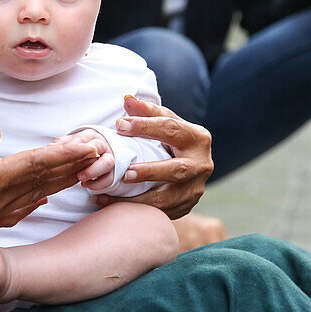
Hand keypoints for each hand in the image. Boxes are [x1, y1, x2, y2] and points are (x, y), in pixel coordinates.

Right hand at [0, 122, 98, 262]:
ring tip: (87, 169)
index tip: (88, 143)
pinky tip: (47, 198)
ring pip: (36, 194)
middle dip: (74, 164)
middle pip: (43, 180)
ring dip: (63, 180)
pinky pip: (21, 209)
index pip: (33, 164)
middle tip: (102, 152)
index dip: (63, 153)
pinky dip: (39, 200)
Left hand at [60, 128, 114, 189]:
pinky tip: (87, 185)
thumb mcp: (69, 144)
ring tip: (81, 179)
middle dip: (87, 158)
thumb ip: (62, 144)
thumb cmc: (78, 150)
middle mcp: (101, 144)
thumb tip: (52, 148)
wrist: (93, 156)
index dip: (75, 147)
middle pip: (99, 147)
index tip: (67, 156)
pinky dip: (99, 184)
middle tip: (78, 172)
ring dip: (94, 172)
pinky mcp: (111, 172)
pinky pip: (109, 178)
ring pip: (108, 163)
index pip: (84, 138)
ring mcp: (108, 158)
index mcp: (90, 135)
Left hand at [91, 96, 212, 219]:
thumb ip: (147, 112)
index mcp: (198, 138)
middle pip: (176, 169)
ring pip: (167, 199)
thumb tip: (127, 100)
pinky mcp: (186, 206)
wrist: (191, 166)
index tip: (119, 125)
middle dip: (149, 172)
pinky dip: (137, 210)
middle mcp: (202, 164)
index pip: (171, 129)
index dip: (145, 127)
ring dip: (137, 199)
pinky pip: (161, 211)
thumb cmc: (173, 139)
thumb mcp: (165, 122)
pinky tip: (114, 208)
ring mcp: (196, 189)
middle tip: (123, 173)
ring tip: (108, 196)